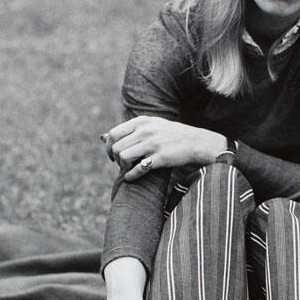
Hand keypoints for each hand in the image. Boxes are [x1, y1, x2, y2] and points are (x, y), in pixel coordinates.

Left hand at [101, 116, 226, 180]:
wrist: (198, 142)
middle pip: (116, 147)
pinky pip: (138, 169)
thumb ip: (127, 132)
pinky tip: (132, 178)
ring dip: (123, 167)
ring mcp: (153, 144)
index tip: (114, 155)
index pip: (113, 133)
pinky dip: (131, 176)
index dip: (110, 147)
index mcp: (142, 121)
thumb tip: (101, 137)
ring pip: (123, 157)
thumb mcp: (150, 127)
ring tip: (129, 170)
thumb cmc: (171, 136)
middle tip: (122, 165)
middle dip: (115, 159)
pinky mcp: (160, 158)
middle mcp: (146, 130)